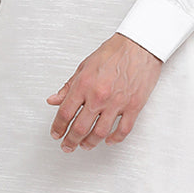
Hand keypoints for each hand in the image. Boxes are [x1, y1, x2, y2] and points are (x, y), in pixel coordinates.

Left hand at [47, 33, 162, 152]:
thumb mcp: (84, 66)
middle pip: (80, 128)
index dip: (58, 127)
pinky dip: (114, 139)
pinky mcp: (133, 106)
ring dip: (90, 143)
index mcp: (84, 85)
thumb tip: (54, 100)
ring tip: (85, 145)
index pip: (65, 113)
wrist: (140, 46)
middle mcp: (99, 96)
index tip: (56, 134)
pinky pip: (123, 130)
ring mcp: (117, 103)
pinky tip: (109, 141)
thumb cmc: (114, 53)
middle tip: (67, 146)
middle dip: (71, 141)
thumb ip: (68, 86)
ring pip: (100, 133)